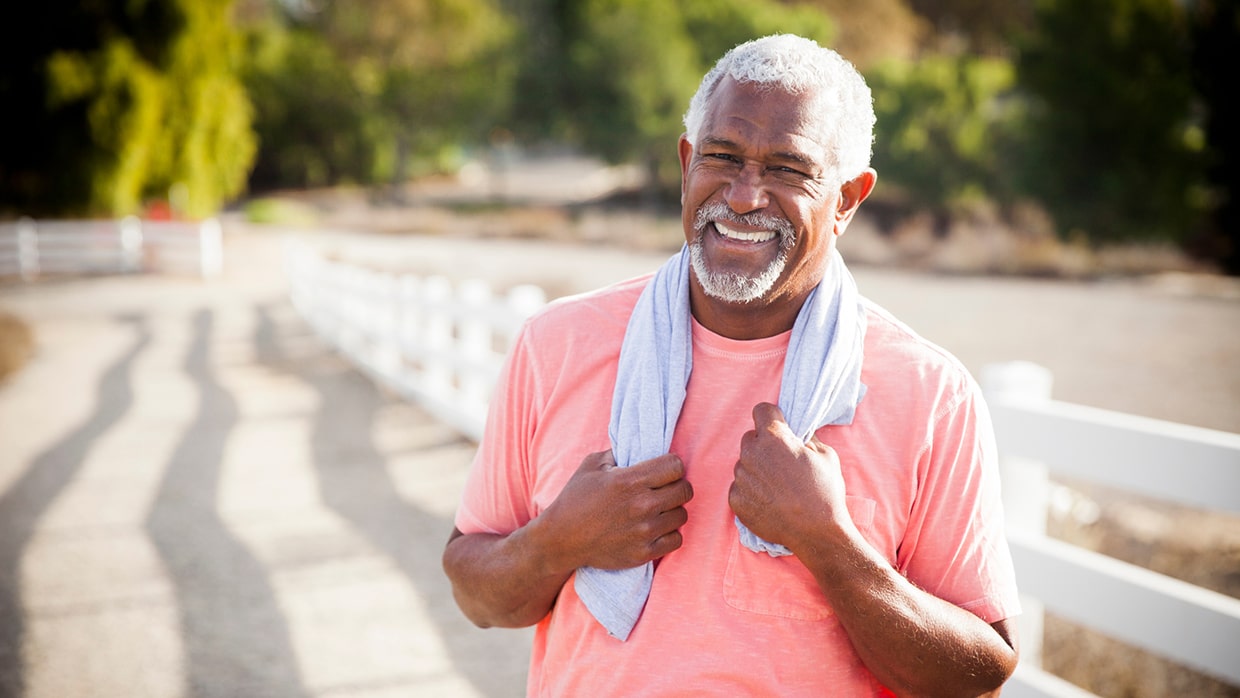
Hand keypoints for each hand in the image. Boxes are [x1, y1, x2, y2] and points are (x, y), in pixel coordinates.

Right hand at [536, 450, 692, 571]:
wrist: (561, 539)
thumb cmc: (575, 499)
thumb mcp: (591, 465)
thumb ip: (618, 452)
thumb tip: (639, 446)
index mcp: (629, 481)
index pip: (675, 466)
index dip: (672, 465)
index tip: (664, 470)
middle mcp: (641, 505)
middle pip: (685, 490)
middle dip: (676, 486)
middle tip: (664, 489)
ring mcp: (644, 531)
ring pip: (682, 515)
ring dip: (672, 510)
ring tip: (658, 510)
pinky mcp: (644, 553)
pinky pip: (676, 539)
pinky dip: (669, 533)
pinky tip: (656, 528)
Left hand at [729, 402, 848, 551]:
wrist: (816, 533)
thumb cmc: (825, 492)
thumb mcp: (826, 455)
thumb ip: (806, 439)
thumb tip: (797, 435)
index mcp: (774, 438)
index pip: (761, 410)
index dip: (772, 418)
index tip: (779, 428)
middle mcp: (751, 453)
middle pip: (750, 439)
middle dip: (763, 446)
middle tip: (781, 463)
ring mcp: (741, 477)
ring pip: (744, 464)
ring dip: (756, 470)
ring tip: (778, 488)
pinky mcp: (735, 499)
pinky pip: (740, 486)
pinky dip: (751, 491)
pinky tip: (769, 501)